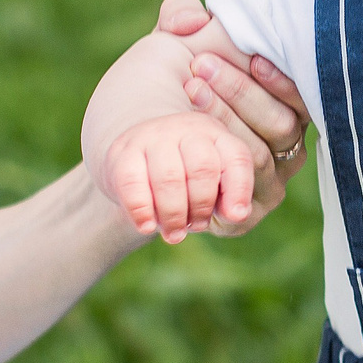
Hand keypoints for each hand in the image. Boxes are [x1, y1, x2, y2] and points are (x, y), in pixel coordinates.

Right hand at [97, 110, 261, 242]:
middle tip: (195, 227)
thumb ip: (228, 199)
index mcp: (217, 135)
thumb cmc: (184, 179)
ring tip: (175, 234)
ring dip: (174, 215)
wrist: (136, 158)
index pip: (236, 158)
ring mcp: (153, 136)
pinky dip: (142, 211)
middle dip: (201, 206)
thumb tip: (237, 214)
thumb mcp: (212, 184)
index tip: (236, 216)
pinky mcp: (123, 151)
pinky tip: (147, 227)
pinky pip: (133, 183)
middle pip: (203, 168)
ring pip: (169, 177)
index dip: (239, 189)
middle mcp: (187, 129)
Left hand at [155, 0, 311, 209]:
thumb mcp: (174, 47)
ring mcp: (270, 182)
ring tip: (190, 90)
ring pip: (259, 154)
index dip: (282, 80)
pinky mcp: (247, 212)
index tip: (254, 57)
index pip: (301, 96)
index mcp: (287, 108)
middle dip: (242, 93)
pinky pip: (238, 190)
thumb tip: (194, 16)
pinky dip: (216, 164)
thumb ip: (180, 17)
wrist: (142, 149)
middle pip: (281, 124)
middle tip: (200, 65)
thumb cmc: (173, 89)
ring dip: (225, 120)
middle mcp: (288, 147)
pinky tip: (191, 142)